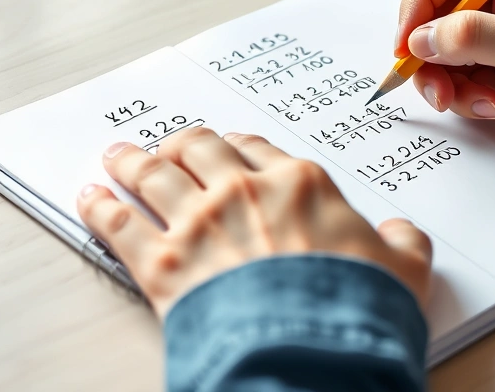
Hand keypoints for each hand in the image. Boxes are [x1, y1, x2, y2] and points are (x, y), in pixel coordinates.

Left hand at [76, 128, 431, 315]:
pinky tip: (90, 197)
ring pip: (151, 175)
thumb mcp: (405, 270)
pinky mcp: (163, 266)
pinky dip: (98, 207)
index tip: (224, 146)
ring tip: (116, 154)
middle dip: (178, 144)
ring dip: (130, 161)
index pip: (255, 148)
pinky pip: (118, 225)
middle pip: (196, 149)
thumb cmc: (356, 309)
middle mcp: (242, 192)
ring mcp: (198, 224)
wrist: (313, 351)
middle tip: (167, 145)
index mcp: (299, 184)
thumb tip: (401, 233)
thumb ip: (403, 243)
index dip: (234, 145)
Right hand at [395, 0, 494, 161]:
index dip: (418, 5)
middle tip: (435, 89)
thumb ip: (473, 37)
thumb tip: (418, 40)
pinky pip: (464, 84)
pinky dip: (468, 100)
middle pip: (436, 19)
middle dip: (428, 56)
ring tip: (476, 105)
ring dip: (448, 84)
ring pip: (445, 57)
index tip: (407, 44)